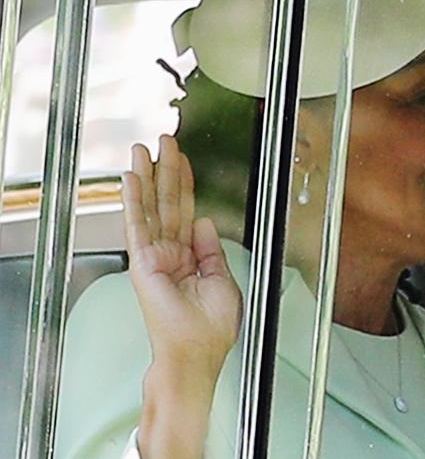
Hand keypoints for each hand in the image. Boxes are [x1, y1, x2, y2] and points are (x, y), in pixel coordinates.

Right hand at [122, 135, 241, 375]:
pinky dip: (133, 200)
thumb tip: (206, 223)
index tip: (184, 162)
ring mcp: (154, 257)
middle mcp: (170, 254)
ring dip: (147, 177)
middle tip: (165, 141)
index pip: (188, 213)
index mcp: (191, 259)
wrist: (195, 353)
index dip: (187, 186)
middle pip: (168, 204)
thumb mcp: (223, 281)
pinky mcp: (143, 263)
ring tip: (144, 149)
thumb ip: (212, 250)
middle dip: (167, 171)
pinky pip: (138, 225)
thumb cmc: (209, 330)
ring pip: (151, 208)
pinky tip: (131, 178)